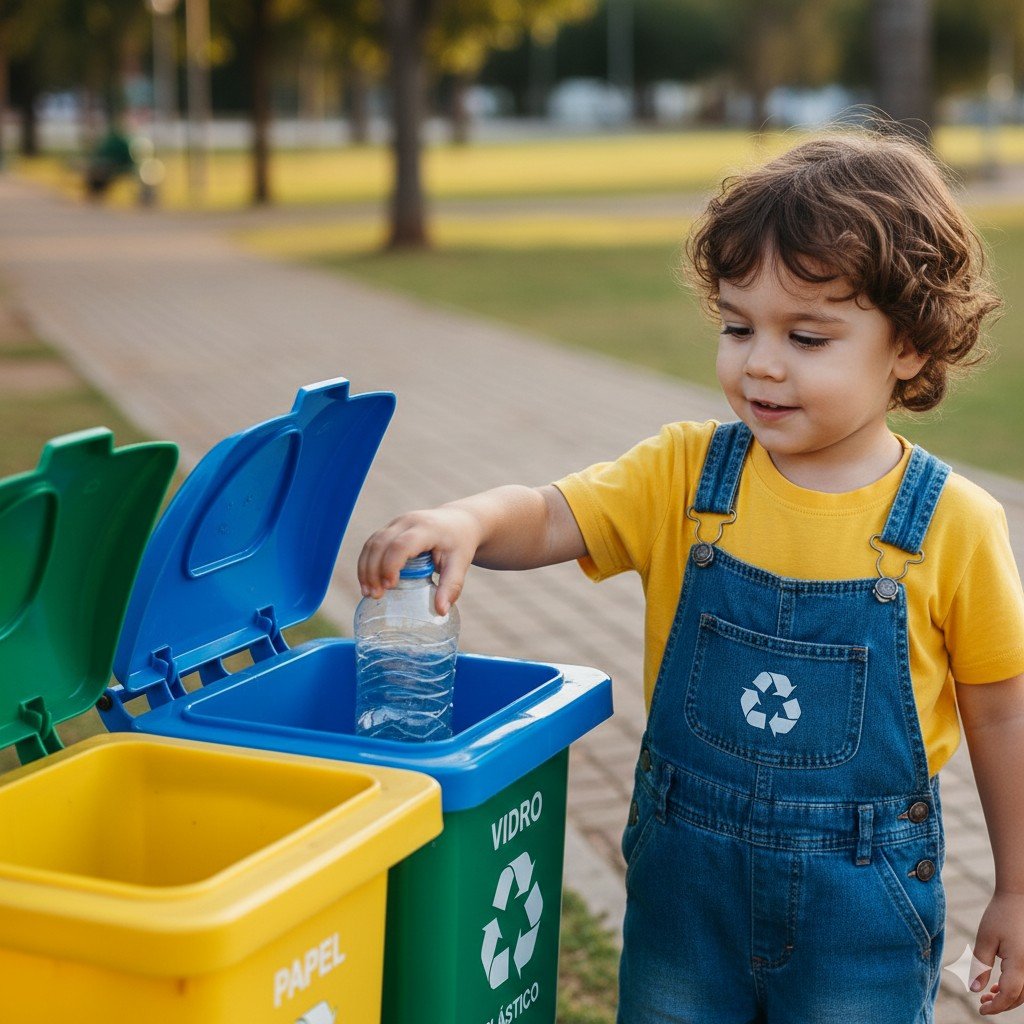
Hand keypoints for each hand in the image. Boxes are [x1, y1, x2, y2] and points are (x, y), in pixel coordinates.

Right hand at [357, 506, 482, 615]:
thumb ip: (451, 586)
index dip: (391, 565)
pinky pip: (372, 544)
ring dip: (365, 568)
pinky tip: (367, 582)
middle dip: (373, 570)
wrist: (459, 521)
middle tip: (375, 595)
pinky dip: (366, 563)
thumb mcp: (460, 563)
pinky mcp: (390, 528)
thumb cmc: (460, 543)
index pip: (402, 545)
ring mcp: (397, 523)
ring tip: (367, 592)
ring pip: (372, 543)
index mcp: (426, 528)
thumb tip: (441, 611)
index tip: (390, 586)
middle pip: (381, 543)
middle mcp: (408, 522)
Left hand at [971, 891, 1023, 1013]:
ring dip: (1009, 997)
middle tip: (982, 1003)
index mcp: (1020, 963)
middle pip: (1019, 997)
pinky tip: (999, 985)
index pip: (1009, 995)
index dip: (996, 1006)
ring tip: (989, 995)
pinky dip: (1016, 988)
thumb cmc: (1000, 916)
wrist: (1018, 899)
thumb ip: (980, 965)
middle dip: (1002, 1004)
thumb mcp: (985, 939)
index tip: (981, 1010)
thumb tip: (974, 990)